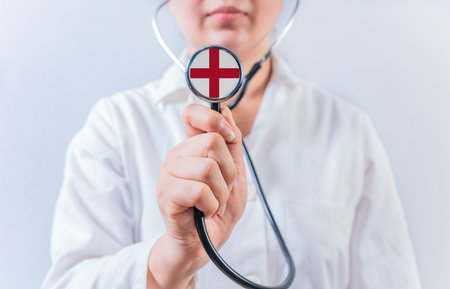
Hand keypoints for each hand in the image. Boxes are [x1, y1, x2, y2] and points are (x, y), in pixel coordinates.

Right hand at [147, 104, 246, 288]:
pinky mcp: (165, 195)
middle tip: (221, 189)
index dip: (212, 118)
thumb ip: (232, 143)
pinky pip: (200, 190)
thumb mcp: (235, 173)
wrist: (205, 244)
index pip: (192, 114)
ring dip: (221, 192)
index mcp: (191, 148)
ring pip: (208, 168)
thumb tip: (227, 112)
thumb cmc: (217, 209)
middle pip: (212, 142)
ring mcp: (168, 175)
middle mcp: (176, 156)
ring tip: (213, 203)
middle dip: (229, 171)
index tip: (229, 136)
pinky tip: (204, 211)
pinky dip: (211, 204)